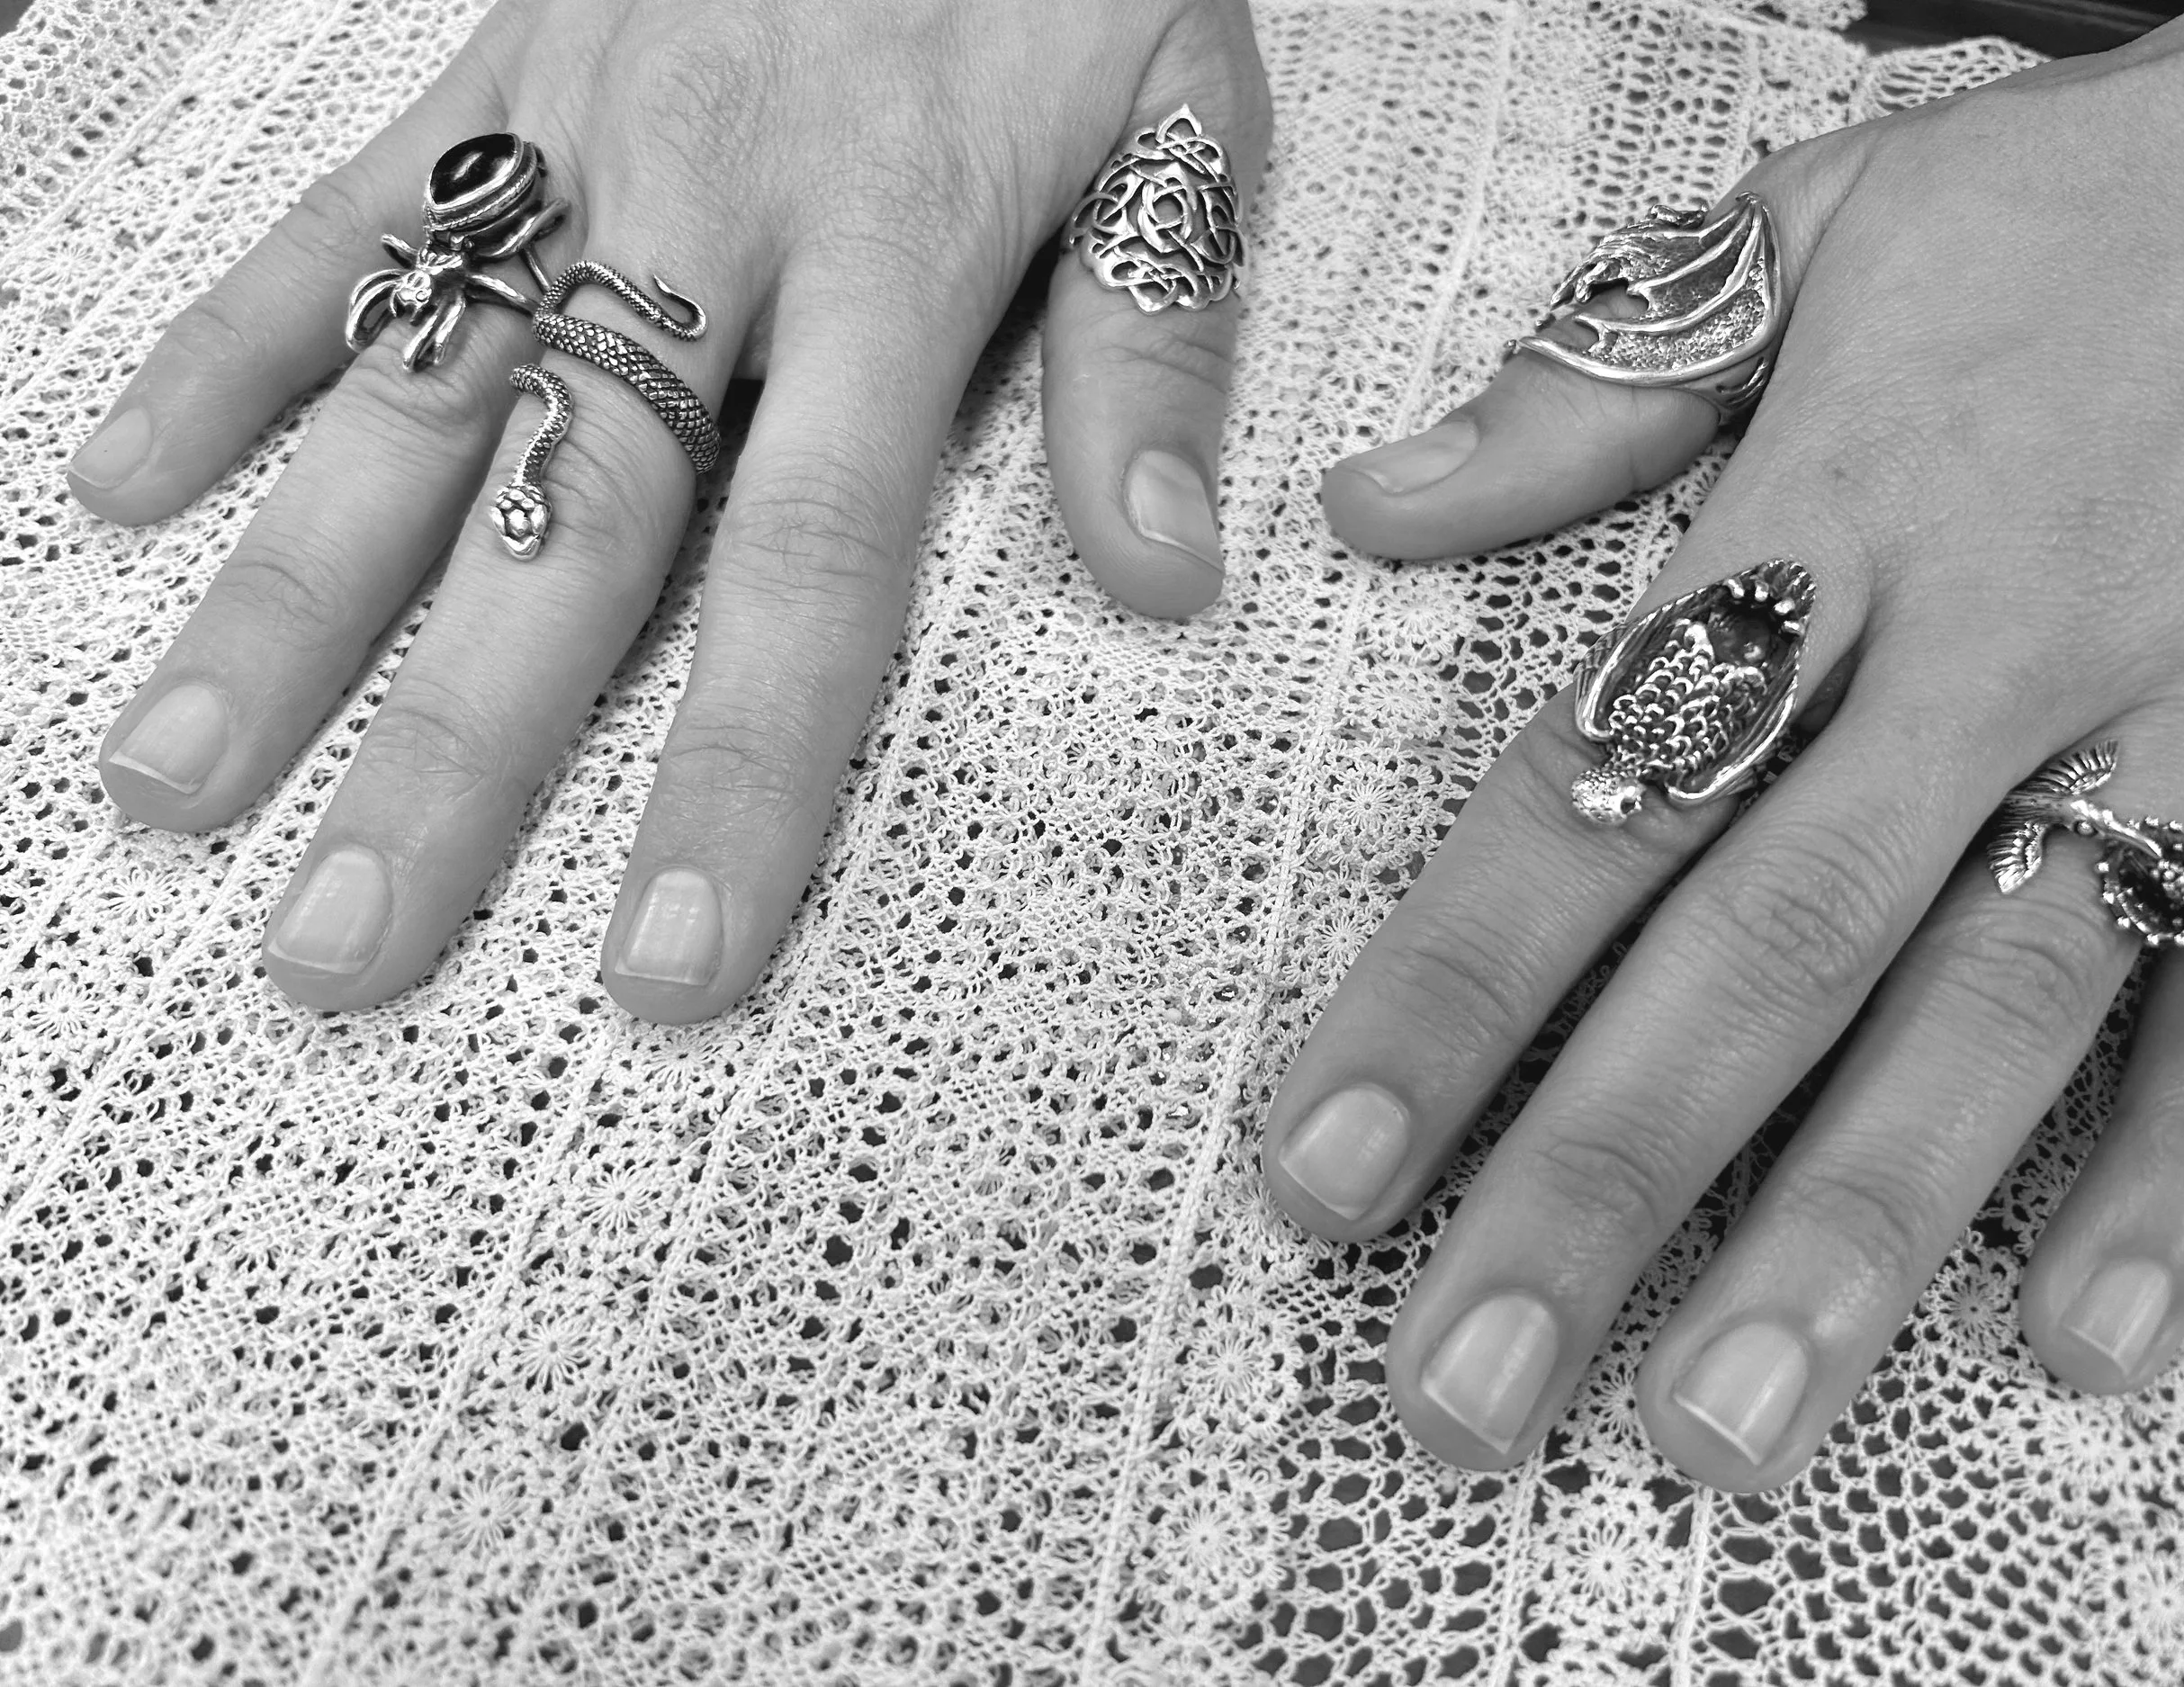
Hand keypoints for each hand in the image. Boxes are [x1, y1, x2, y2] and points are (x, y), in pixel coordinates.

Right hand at [78, 0, 1268, 1021]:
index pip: (807, 573)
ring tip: (175, 782)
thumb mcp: (1178, 107)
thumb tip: (1164, 578)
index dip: (737, 775)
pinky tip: (124, 478)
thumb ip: (1151, 340)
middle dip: (450, 751)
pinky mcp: (496, 61)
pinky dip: (239, 339)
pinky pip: (351, 212)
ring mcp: (577, 138)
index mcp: (897, 258)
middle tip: (340, 946)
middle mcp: (711, 223)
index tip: (668, 965)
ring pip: (413, 392)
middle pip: (560, 523)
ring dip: (288, 597)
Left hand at [1263, 4, 2183, 1489]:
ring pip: (1990, 1009)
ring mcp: (2173, 727)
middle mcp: (1985, 651)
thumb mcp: (1820, 231)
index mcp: (1825, 517)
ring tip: (1710, 1433)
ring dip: (1851, 1238)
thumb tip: (1364, 504)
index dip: (1441, 993)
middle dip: (1599, 1183)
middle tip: (1461, 1393)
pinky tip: (2091, 1345)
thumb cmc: (2084, 198)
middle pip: (1758, 949)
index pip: (1588, 790)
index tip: (1314, 1169)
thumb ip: (1597, 387)